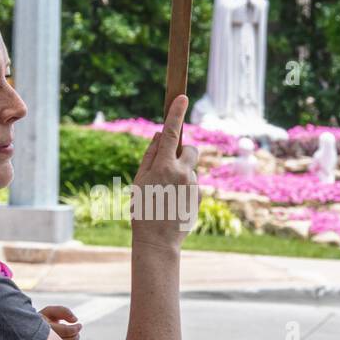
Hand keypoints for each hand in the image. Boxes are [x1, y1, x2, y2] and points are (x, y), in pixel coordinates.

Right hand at [40, 304, 81, 339]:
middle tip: (76, 331)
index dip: (75, 328)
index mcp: (46, 329)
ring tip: (72, 338)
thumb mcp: (50, 311)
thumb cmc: (42, 321)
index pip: (66, 331)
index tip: (79, 325)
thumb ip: (63, 311)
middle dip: (75, 336)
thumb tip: (75, 320)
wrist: (28, 333)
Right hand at [130, 93, 198, 249]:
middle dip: (183, 151)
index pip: (170, 133)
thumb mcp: (139, 181)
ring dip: (182, 174)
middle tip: (170, 164)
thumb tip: (158, 136)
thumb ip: (149, 156)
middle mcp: (181, 172)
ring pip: (191, 169)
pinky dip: (185, 188)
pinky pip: (193, 184)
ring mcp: (193, 184)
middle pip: (190, 149)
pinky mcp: (199, 196)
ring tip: (167, 194)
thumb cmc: (142, 210)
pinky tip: (174, 204)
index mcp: (162, 166)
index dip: (176, 113)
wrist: (158, 241)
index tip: (182, 97)